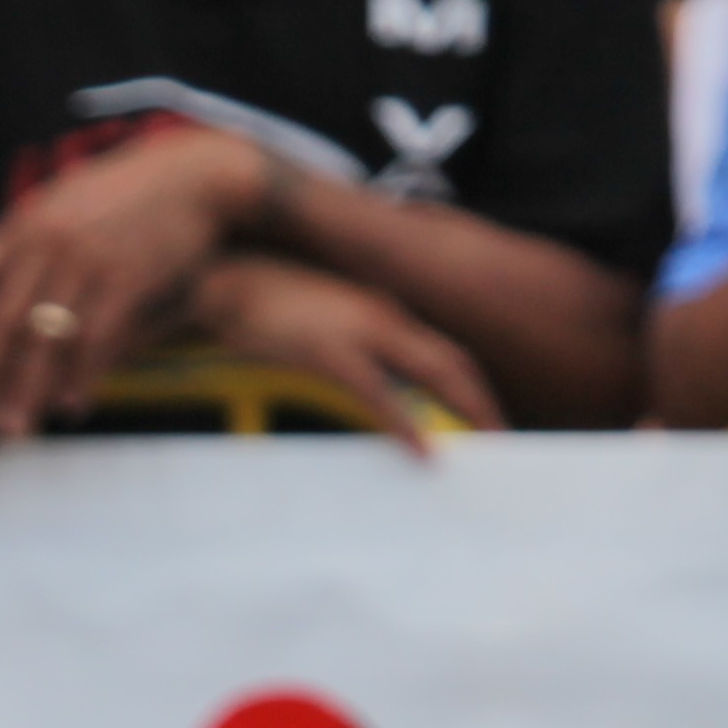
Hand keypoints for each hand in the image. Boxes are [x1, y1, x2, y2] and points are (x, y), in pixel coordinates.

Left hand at [0, 127, 268, 437]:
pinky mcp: (126, 281)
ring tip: (13, 429)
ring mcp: (87, 263)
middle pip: (2, 321)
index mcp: (26, 226)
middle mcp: (48, 244)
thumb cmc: (123, 194)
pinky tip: (72, 406)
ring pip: (46, 340)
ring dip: (28, 391)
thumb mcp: (65, 203)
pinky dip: (82, 379)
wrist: (191, 176)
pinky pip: (95, 342)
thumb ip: (26, 240)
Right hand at [183, 251, 500, 443]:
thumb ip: (345, 347)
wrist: (223, 277)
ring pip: (433, 370)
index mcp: (380, 311)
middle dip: (483, 402)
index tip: (485, 420)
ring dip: (466, 408)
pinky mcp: (328, 351)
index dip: (469, 387)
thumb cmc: (261, 304)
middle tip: (504, 440)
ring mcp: (359, 330)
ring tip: (487, 444)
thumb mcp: (316, 323)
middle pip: (452, 361)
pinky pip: (379, 393)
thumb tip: (361, 382)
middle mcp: (382, 316)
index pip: (441, 352)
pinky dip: (405, 423)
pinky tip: (423, 450)